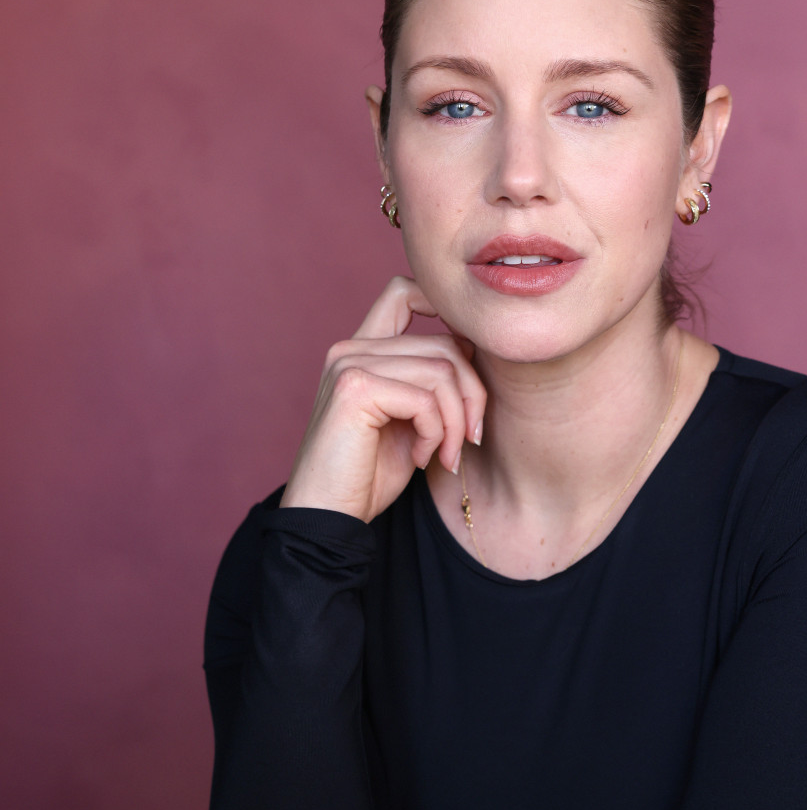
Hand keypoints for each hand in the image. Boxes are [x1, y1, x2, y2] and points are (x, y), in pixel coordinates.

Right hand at [279, 277, 486, 521]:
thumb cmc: (368, 476)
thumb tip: (475, 348)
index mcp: (361, 351)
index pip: (405, 292)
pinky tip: (422, 458)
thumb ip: (430, 382)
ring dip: (457, 421)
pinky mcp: (355, 390)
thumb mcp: (410, 421)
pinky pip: (426, 398)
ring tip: (446, 454)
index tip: (469, 366)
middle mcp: (350, 349)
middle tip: (470, 439)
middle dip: (472, 395)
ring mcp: (349, 365)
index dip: (447, 313)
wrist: (327, 518)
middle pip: (445, 343)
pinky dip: (437, 433)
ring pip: (442, 371)